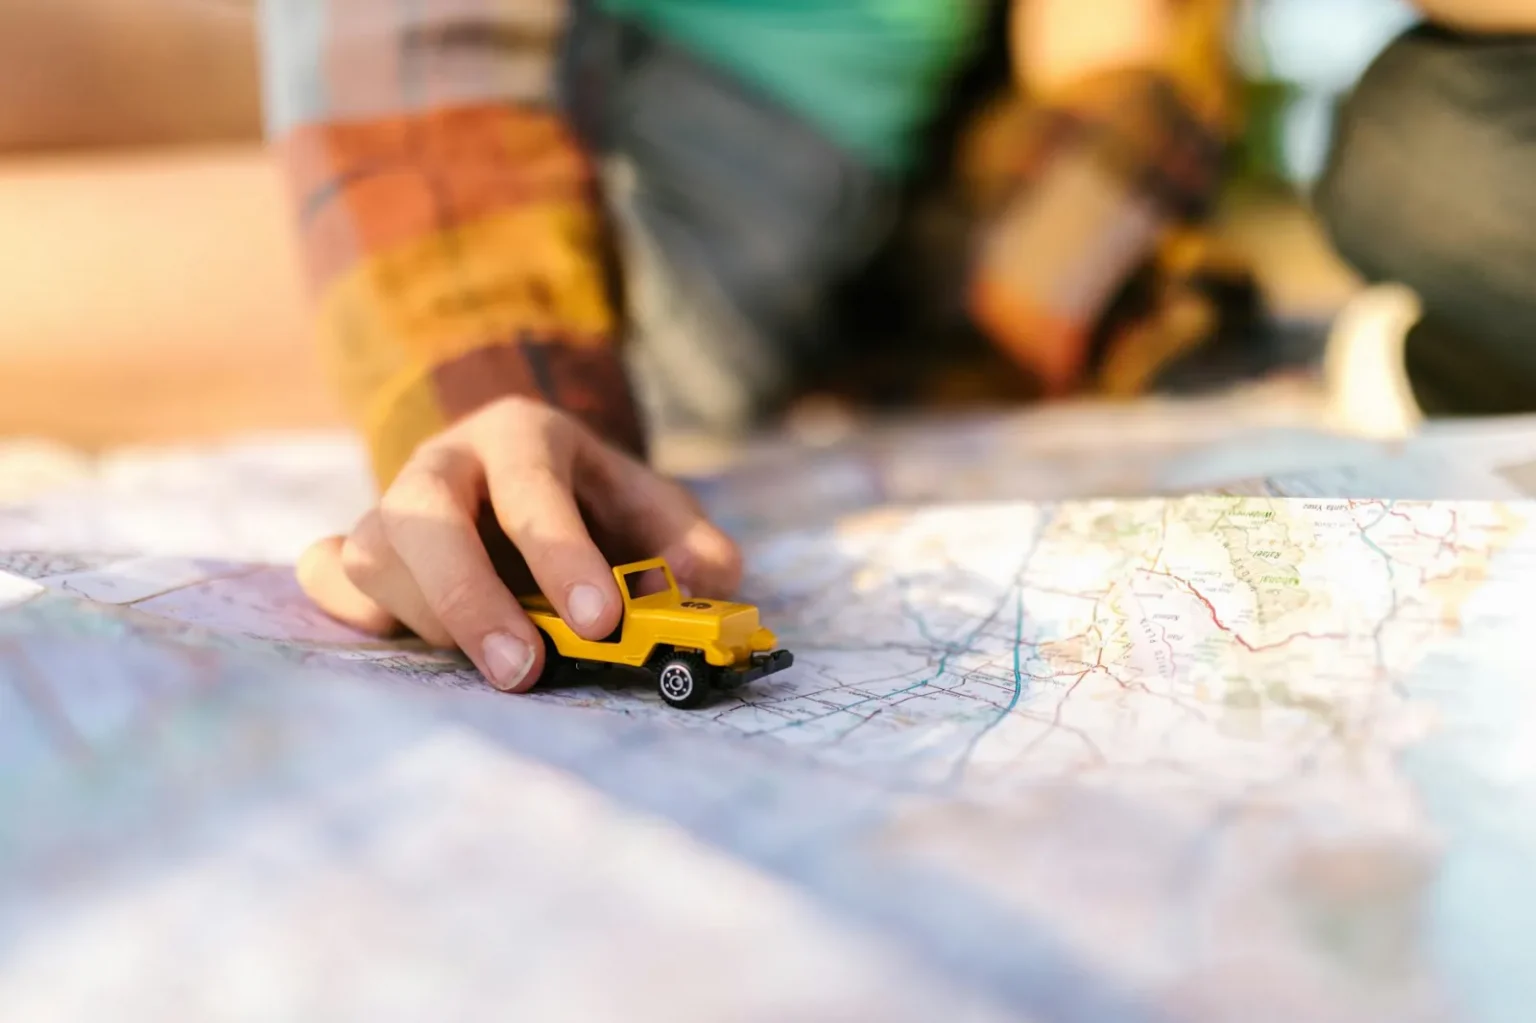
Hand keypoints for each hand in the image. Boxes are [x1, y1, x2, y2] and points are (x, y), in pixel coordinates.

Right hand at [296, 397, 742, 691]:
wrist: (514, 472)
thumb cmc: (587, 501)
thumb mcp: (649, 506)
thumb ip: (686, 541)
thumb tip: (706, 580)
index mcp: (520, 436)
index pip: (531, 489)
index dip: (562, 556)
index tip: (600, 622)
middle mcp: (443, 463)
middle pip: (424, 517)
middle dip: (473, 601)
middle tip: (525, 672)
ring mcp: (387, 505)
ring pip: (373, 558)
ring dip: (434, 623)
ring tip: (498, 660)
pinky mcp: (354, 548)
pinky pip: (327, 579)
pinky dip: (356, 615)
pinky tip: (404, 635)